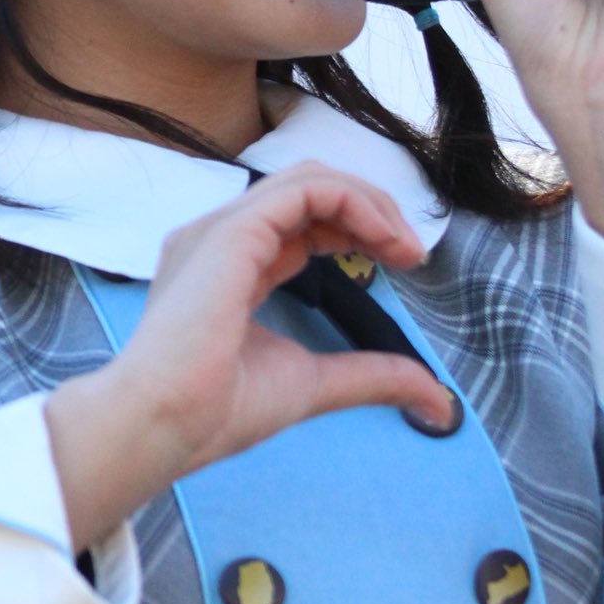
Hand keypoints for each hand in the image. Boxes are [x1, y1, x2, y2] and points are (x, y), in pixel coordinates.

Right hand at [44, 164, 453, 550]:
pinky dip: (352, 202)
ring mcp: (221, 229)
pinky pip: (302, 190)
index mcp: (229, 266)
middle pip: (309, 188)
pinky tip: (381, 237)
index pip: (301, 219)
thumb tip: (438, 401)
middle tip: (411, 252)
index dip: (357, 228)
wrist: (164, 425)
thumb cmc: (215, 411)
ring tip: (403, 244)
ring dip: (367, 201)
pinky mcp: (231, 232)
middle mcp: (221, 237)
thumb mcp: (314, 384)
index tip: (401, 262)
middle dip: (370, 208)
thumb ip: (370, 376)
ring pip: (307, 178)